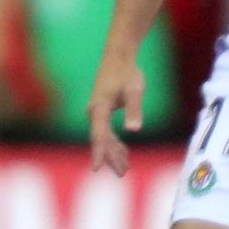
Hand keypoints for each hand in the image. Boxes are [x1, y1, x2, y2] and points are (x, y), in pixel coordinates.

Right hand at [88, 56, 145, 176]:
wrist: (119, 54)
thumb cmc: (127, 71)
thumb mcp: (134, 90)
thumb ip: (133, 110)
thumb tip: (134, 129)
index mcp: (99, 109)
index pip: (98, 136)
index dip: (98, 153)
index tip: (96, 169)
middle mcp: (94, 112)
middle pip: (101, 140)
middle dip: (110, 157)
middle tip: (122, 173)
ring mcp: (97, 111)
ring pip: (104, 137)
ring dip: (113, 152)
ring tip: (125, 168)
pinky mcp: (102, 109)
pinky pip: (106, 131)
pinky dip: (114, 142)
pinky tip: (123, 152)